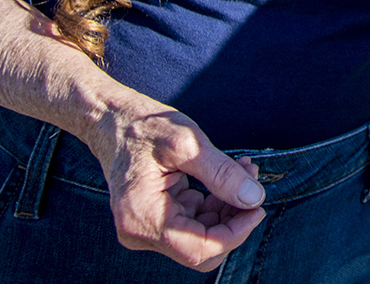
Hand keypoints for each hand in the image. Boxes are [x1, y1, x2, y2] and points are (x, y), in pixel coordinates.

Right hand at [88, 104, 267, 270]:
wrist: (111, 120)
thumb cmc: (143, 126)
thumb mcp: (187, 142)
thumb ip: (221, 173)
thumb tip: (254, 198)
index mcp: (142, 217)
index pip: (198, 249)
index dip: (235, 234)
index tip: (258, 207)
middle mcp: (140, 232)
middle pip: (201, 249)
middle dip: (234, 221)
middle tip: (253, 185)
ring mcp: (145, 229)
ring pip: (201, 237)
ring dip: (228, 210)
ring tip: (244, 171)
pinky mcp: (155, 221)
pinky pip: (193, 224)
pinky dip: (215, 204)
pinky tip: (228, 177)